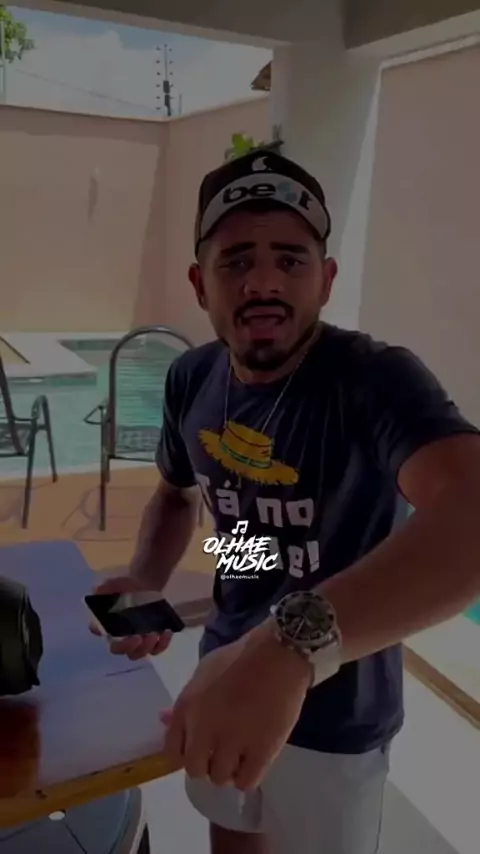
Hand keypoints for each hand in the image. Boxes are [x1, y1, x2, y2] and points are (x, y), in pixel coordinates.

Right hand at [88, 575, 171, 659]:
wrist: (146, 586)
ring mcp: (136, 642)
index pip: (98, 631)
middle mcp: (118, 636)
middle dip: (128, 646)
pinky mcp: (153, 641)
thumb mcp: (117, 584)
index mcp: (106, 623)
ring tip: (154, 635)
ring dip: (146, 647)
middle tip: (138, 638)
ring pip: (138, 653)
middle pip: (119, 649)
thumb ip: (108, 588)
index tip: (115, 632)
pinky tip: (166, 633)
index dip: (102, 631)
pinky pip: (157, 648)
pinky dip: (162, 644)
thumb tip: (99, 591)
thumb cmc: (128, 587)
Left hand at [162, 620, 311, 790]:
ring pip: (220, 778)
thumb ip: (186, 701)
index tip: (199, 750)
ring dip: (229, 770)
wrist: (278, 654)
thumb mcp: (203, 671)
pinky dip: (248, 776)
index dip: (186, 754)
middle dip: (207, 764)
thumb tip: (165, 720)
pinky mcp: (261, 751)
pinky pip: (246, 782)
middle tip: (222, 753)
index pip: (173, 752)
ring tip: (241, 755)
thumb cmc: (240, 658)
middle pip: (195, 769)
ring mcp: (233, 742)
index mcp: (187, 707)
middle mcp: (204, 729)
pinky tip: (253, 761)